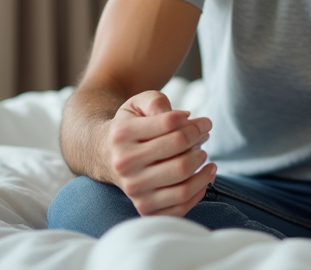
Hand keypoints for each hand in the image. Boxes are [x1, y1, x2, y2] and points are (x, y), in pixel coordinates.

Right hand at [104, 90, 214, 216]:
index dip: (194, 123)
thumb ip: (158, 102)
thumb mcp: (138, 104)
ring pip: (181, 184)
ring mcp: (133, 189)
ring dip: (202, 168)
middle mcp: (124, 164)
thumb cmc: (130, 125)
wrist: (105, 154)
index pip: (169, 125)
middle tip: (204, 136)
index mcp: (122, 134)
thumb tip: (185, 119)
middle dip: (199, 143)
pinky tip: (203, 176)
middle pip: (178, 157)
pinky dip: (199, 190)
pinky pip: (179, 206)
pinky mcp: (143, 208)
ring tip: (205, 155)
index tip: (204, 123)